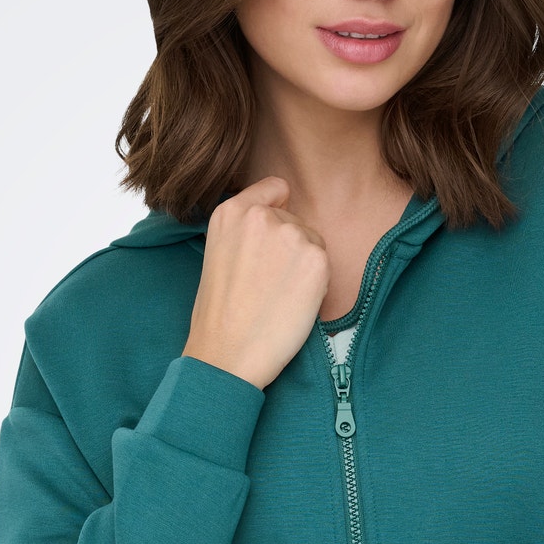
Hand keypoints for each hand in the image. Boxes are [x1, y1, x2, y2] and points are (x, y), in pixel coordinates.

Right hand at [182, 177, 331, 391]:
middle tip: (266, 283)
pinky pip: (325, 264)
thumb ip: (245, 230)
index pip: (275, 188)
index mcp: (230, 211)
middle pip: (295, 220)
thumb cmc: (220, 315)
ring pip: (312, 242)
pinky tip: (293, 303)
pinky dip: (316, 284)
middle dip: (288, 247)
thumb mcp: (218, 253)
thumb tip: (278, 218)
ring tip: (277, 296)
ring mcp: (290, 235)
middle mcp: (261, 215)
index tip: (270, 237)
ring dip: (303, 266)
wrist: (227, 355)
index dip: (277, 211)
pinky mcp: (316, 259)